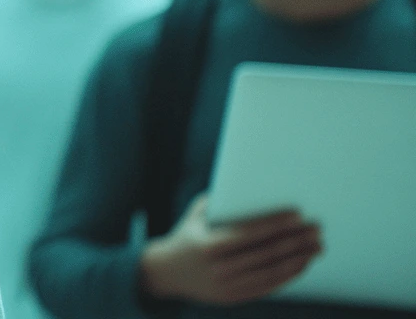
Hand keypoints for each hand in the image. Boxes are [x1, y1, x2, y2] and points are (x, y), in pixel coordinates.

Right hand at [140, 194, 322, 304]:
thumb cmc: (186, 237)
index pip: (249, 233)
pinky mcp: (234, 297)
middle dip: (295, 240)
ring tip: (317, 247)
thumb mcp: (195, 216)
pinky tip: (302, 263)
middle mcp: (218, 268)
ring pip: (272, 272)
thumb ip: (219, 203)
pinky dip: (288, 275)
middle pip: (266, 253)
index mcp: (208, 245)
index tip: (298, 214)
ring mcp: (227, 286)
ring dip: (299, 259)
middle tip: (317, 229)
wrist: (165, 274)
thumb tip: (250, 185)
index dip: (275, 223)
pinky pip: (268, 286)